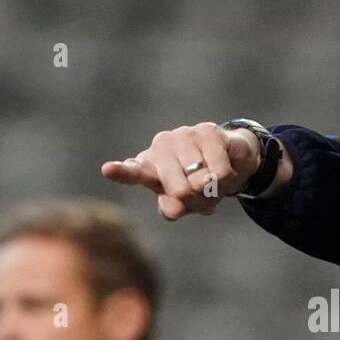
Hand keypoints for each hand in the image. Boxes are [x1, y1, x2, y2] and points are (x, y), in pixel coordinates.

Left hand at [101, 122, 260, 219]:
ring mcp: (182, 136)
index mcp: (148, 168)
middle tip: (203, 198)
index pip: (132, 172)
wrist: (231, 160)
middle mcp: (161, 148)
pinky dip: (228, 181)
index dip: (121, 172)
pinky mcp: (207, 131)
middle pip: (180, 192)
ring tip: (214, 183)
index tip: (108, 170)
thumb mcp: (183, 203)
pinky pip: (220, 172)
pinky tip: (225, 171)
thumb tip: (174, 208)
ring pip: (202, 183)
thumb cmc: (198, 184)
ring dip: (214, 192)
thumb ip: (173, 208)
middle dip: (198, 202)